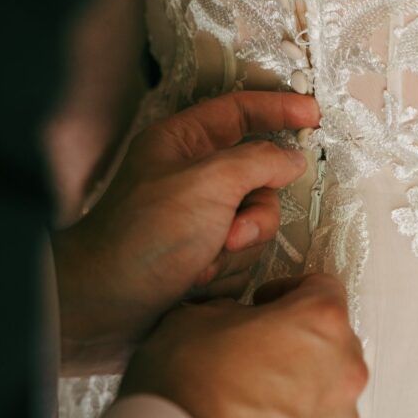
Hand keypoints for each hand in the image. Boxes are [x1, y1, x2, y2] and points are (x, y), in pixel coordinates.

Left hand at [53, 91, 319, 373]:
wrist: (104, 309)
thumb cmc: (143, 237)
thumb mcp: (207, 184)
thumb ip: (258, 162)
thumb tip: (292, 159)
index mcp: (183, 142)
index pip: (239, 111)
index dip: (277, 108)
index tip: (313, 114)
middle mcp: (192, 176)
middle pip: (259, 176)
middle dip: (254, 211)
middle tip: (231, 232)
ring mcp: (199, 218)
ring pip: (256, 221)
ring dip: (239, 247)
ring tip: (205, 264)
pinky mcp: (204, 255)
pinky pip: (244, 255)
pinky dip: (228, 270)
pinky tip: (198, 282)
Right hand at [120, 273, 368, 417]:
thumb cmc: (185, 384)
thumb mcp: (198, 316)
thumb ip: (236, 311)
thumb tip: (243, 323)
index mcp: (321, 323)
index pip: (323, 289)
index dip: (291, 292)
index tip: (268, 304)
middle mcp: (345, 373)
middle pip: (334, 346)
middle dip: (301, 347)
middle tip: (259, 357)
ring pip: (329, 400)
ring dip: (301, 397)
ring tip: (254, 410)